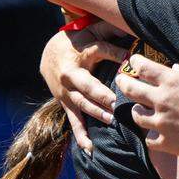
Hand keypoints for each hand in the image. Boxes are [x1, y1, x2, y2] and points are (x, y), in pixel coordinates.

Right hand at [40, 22, 127, 152]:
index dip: (115, 54)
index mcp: (80, 53)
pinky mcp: (66, 104)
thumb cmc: (78, 41)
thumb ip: (109, 30)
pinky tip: (90, 149)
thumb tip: (129, 30)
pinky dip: (81, 135)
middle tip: (116, 102)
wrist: (49, 53)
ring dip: (96, 113)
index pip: (99, 50)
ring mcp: (67, 92)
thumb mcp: (91, 30)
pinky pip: (74, 121)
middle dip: (102, 95)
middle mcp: (71, 75)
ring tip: (111, 120)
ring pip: (82, 104)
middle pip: (88, 85)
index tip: (130, 59)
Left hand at [115, 55, 178, 160]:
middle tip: (120, 80)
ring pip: (136, 115)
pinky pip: (149, 139)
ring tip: (139, 110)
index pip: (144, 67)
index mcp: (173, 82)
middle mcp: (161, 100)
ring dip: (137, 110)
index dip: (136, 62)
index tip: (134, 61)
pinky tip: (156, 134)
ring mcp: (160, 122)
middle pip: (131, 89)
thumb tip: (175, 69)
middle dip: (123, 82)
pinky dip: (152, 136)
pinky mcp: (164, 141)